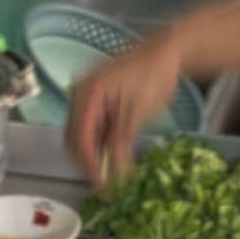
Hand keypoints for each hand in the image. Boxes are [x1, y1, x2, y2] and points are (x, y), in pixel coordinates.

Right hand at [66, 33, 182, 184]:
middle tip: (104, 184)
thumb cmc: (153, 77)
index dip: (89, 164)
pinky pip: (91, 127)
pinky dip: (99, 144)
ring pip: (80, 135)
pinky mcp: (96, 101)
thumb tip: (115, 176)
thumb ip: (120, 144)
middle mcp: (80, 95)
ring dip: (92, 155)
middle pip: (74, 138)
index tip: (101, 184)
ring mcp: (87, 97)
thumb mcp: (136, 114)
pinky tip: (111, 158)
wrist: (165, 53)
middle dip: (87, 163)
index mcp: (87, 94)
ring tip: (109, 175)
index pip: (80, 138)